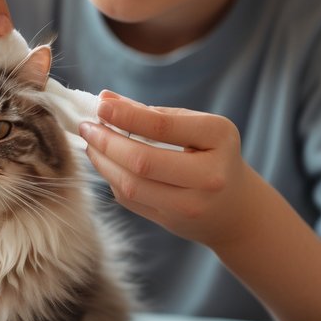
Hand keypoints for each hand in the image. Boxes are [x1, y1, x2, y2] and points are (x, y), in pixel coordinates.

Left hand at [78, 91, 253, 246]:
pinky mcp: (172, 222)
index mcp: (218, 138)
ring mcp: (191, 204)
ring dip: (103, 162)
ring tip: (90, 143)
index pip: (162, 127)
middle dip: (106, 142)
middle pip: (142, 161)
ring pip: (131, 185)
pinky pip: (130, 199)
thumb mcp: (194, 126)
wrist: (235, 207)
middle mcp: (209, 175)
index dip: (125, 116)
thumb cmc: (211, 154)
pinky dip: (111, 178)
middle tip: (86, 126)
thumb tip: (105, 98)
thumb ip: (151, 113)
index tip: (100, 106)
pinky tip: (104, 162)